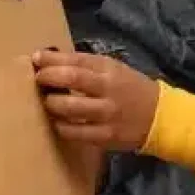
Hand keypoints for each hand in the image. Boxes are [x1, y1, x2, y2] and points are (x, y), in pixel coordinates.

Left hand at [33, 50, 158, 151]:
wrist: (158, 115)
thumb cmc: (129, 86)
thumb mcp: (112, 68)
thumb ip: (86, 65)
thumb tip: (53, 60)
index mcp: (108, 69)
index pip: (75, 60)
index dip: (52, 59)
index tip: (36, 58)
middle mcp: (107, 90)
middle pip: (72, 80)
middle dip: (49, 78)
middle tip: (38, 79)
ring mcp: (106, 114)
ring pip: (70, 108)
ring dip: (52, 103)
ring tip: (47, 101)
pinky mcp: (105, 137)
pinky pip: (76, 133)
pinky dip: (62, 127)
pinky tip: (58, 122)